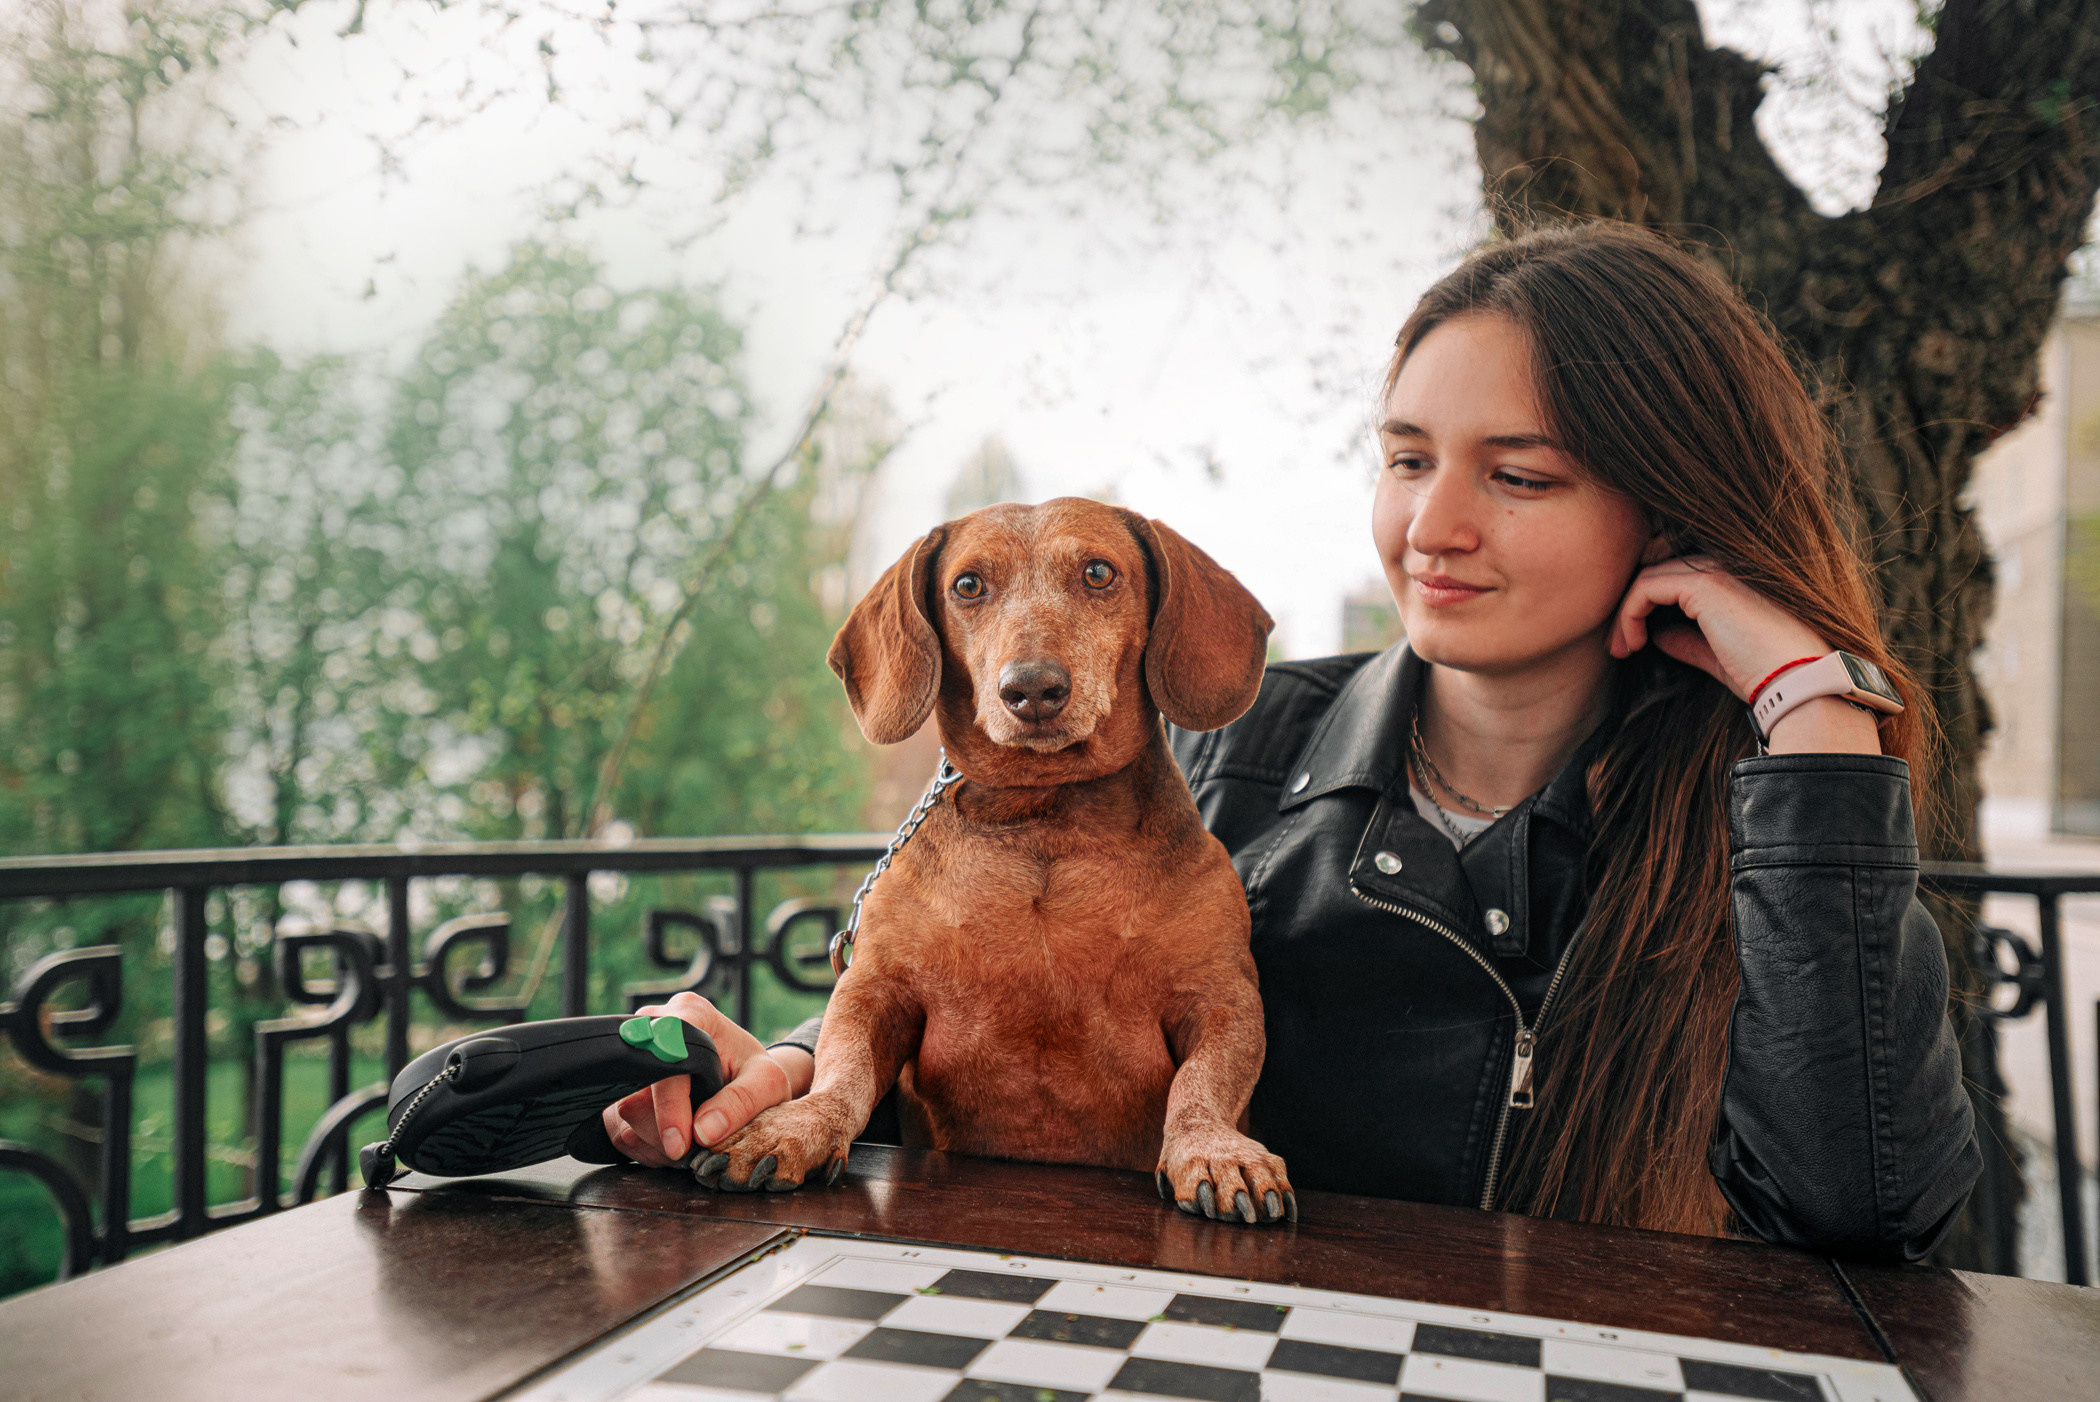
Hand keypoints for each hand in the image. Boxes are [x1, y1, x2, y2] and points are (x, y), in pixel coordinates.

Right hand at [599, 991, 814, 1167]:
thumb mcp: (767, 1082)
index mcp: (690, 1015)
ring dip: (655, 1145)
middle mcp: (652, 1027)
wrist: (742, 1073)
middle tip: (695, 1148)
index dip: (670, 1109)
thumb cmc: (754, 1072)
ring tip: (687, 1144)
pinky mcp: (620, 1082)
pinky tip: (670, 1141)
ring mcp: (631, 1055)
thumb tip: (704, 1131)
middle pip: (634, 1096)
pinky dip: (644, 1147)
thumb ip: (742, 1102)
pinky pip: (615, 1127)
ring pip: (620, 1116)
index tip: (681, 1145)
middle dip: (665, 1135)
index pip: (663, 1064)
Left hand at [1608, 555, 1879, 754]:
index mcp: (1737, 575)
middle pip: (1658, 569)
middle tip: (1620, 645)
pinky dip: (1629, 614)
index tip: (1634, 639)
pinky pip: (1646, 587)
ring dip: (1626, 614)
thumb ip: (1689, 640)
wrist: (1798, 682)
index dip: (1649, 599)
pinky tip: (1632, 644)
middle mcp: (1727, 564)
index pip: (1676, 572)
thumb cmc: (1768, 674)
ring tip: (1621, 649)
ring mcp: (1717, 570)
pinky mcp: (1706, 584)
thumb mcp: (1720, 655)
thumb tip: (1658, 636)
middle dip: (1632, 606)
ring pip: (1648, 577)